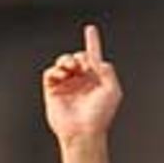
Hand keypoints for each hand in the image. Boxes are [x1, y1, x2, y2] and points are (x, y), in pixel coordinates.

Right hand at [43, 24, 122, 142]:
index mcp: (95, 80)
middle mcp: (80, 81)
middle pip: (77, 57)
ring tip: (70, 67)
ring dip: (66, 59)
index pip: (93, 57)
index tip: (90, 30)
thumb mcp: (113, 91)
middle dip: (79, 56)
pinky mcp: (53, 92)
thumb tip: (98, 59)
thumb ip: (108, 71)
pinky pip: (50, 73)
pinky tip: (62, 73)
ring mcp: (66, 86)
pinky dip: (55, 70)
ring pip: (63, 62)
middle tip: (81, 64)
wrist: (84, 132)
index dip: (92, 42)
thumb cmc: (99, 116)